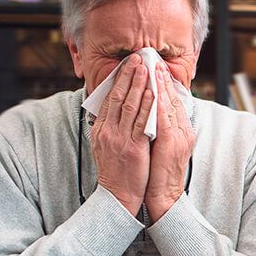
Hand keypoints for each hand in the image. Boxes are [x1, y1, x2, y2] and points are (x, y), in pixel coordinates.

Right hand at [91, 53, 153, 215]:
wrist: (117, 197)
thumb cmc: (116, 173)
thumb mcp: (106, 147)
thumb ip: (110, 128)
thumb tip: (114, 112)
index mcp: (101, 130)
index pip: (110, 99)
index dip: (119, 80)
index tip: (127, 65)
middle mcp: (108, 131)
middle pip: (118, 97)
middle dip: (128, 75)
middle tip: (137, 58)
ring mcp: (119, 139)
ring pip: (130, 105)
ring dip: (139, 84)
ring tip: (146, 67)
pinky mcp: (133, 148)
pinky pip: (141, 122)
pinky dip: (148, 105)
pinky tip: (154, 92)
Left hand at [144, 62, 195, 221]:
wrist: (163, 197)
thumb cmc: (158, 174)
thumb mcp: (161, 147)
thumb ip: (158, 129)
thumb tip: (148, 113)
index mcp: (181, 131)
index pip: (172, 102)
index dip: (164, 84)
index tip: (155, 67)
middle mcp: (183, 131)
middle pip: (173, 99)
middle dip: (162, 78)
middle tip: (152, 60)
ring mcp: (180, 137)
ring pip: (169, 105)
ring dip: (160, 84)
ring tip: (151, 67)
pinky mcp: (172, 144)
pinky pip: (164, 118)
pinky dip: (158, 102)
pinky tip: (151, 90)